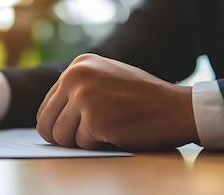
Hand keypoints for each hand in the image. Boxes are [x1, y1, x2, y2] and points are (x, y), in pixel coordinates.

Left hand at [36, 54, 198, 149]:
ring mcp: (84, 97)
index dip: (60, 124)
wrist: (177, 108)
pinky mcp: (94, 119)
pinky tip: (118, 132)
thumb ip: (78, 90)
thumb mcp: (106, 79)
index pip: (46, 106)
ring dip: (82, 141)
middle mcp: (76, 76)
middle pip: (46, 123)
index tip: (79, 127)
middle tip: (88, 136)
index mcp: (78, 65)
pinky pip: (82, 145)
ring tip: (107, 129)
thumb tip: (46, 119)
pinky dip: (99, 146)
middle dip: (64, 136)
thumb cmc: (143, 99)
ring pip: (61, 136)